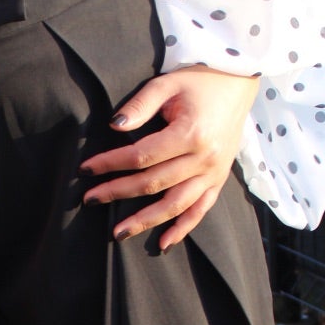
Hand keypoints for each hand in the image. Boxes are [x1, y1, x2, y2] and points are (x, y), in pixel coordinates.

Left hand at [79, 65, 259, 249]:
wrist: (238, 84)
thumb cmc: (200, 81)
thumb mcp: (168, 83)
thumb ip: (141, 104)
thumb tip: (114, 126)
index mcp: (190, 134)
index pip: (141, 156)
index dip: (111, 163)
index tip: (86, 169)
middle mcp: (204, 159)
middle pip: (153, 183)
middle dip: (118, 192)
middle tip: (90, 200)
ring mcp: (214, 173)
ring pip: (175, 205)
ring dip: (146, 221)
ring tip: (118, 232)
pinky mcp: (219, 180)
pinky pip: (201, 210)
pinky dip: (183, 228)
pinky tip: (163, 243)